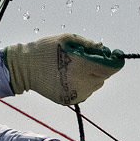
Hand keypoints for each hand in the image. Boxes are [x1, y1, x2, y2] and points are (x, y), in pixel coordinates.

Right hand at [4, 33, 123, 104]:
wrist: (24, 68)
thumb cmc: (46, 49)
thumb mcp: (67, 39)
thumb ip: (89, 45)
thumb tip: (104, 50)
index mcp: (81, 66)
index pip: (110, 69)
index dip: (115, 62)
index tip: (114, 56)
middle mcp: (80, 83)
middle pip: (103, 77)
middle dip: (99, 68)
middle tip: (86, 59)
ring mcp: (75, 94)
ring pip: (95, 86)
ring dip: (91, 77)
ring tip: (74, 68)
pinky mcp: (69, 101)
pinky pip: (85, 92)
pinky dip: (82, 85)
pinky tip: (68, 76)